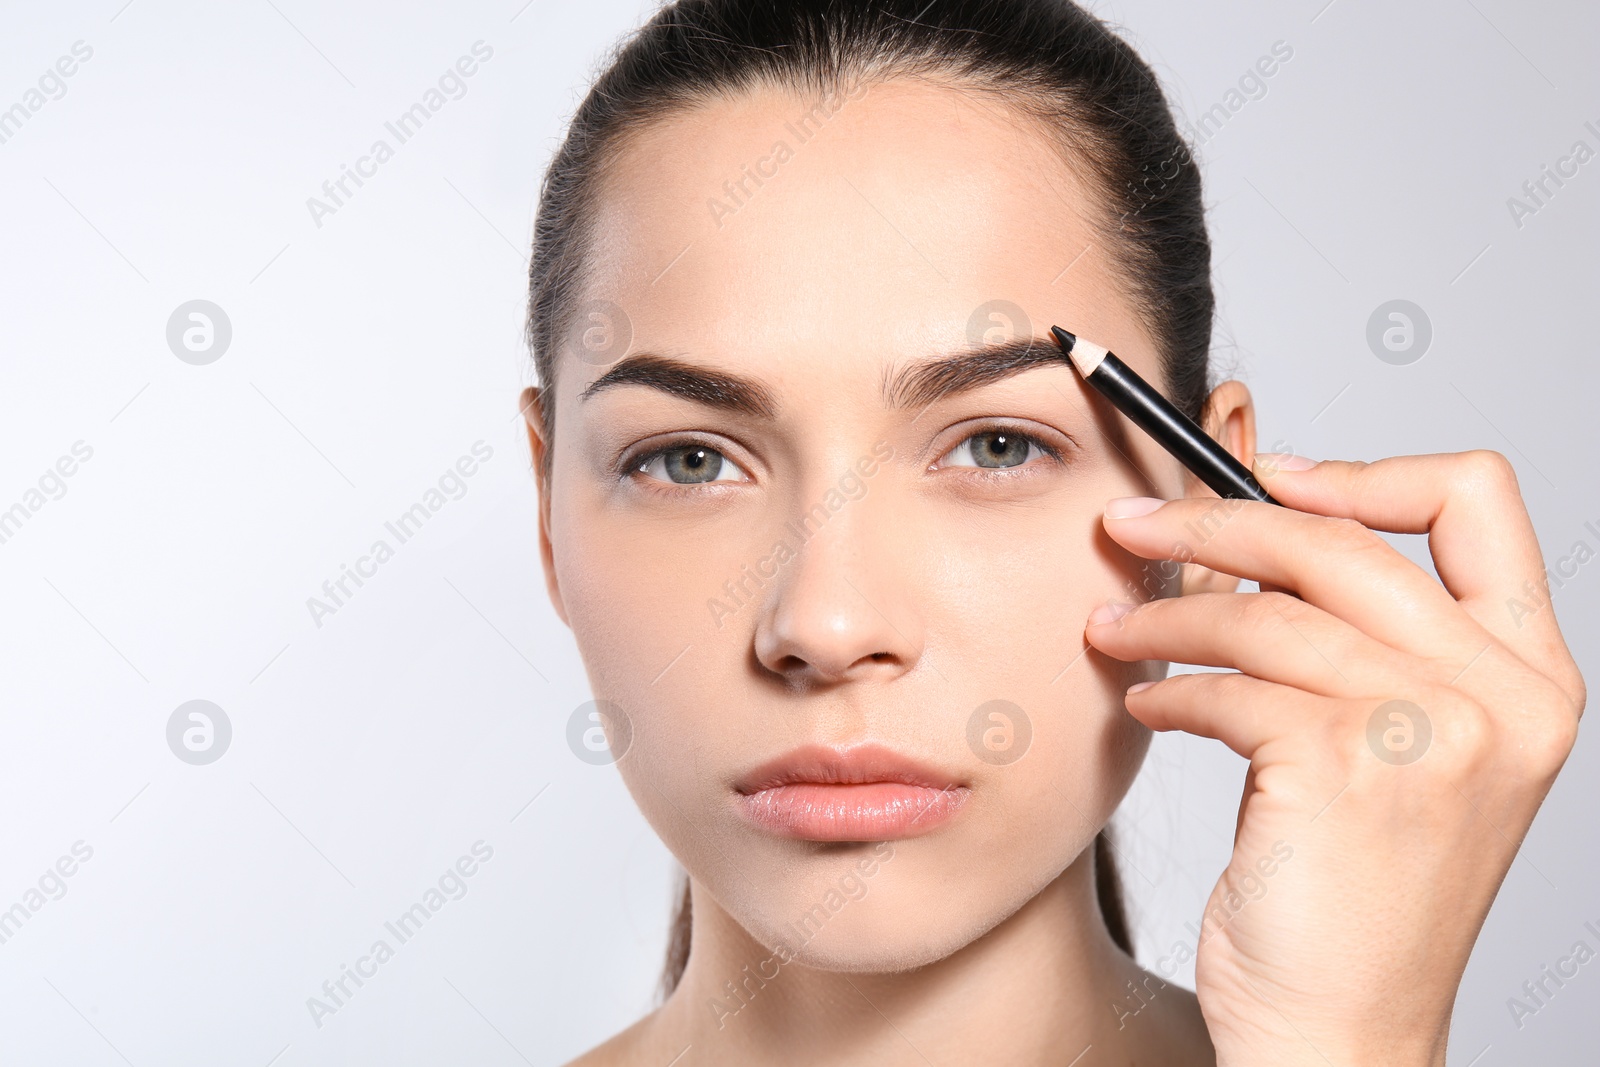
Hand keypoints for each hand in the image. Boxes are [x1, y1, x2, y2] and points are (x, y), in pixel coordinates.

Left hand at [1083, 450, 1586, 1066]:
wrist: (1341, 1028)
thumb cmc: (1354, 890)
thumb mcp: (1394, 744)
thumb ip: (1359, 634)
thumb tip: (1258, 509)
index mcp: (1527, 675)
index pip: (1475, 500)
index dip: (1363, 470)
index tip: (1269, 477)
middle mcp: (1501, 697)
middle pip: (1338, 543)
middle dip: (1210, 522)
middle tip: (1129, 526)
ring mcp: (1431, 732)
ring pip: (1265, 613)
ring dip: (1166, 615)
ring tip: (1115, 632)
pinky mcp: (1345, 770)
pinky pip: (1227, 687)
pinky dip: (1167, 688)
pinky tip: (1144, 703)